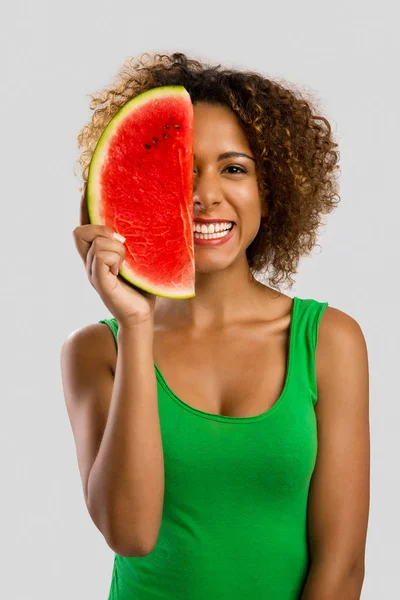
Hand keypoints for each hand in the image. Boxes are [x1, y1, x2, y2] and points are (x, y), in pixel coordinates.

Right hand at [73, 183, 155, 326]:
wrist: (143, 314)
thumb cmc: (144, 285)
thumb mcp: (140, 256)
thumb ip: (135, 239)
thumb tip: (149, 212)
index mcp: (98, 253)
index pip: (84, 224)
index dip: (84, 205)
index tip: (87, 184)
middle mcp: (90, 261)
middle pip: (81, 231)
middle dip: (101, 228)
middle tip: (123, 241)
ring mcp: (92, 272)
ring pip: (96, 244)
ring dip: (116, 248)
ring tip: (128, 262)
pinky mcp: (100, 282)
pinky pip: (100, 258)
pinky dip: (114, 258)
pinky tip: (125, 269)